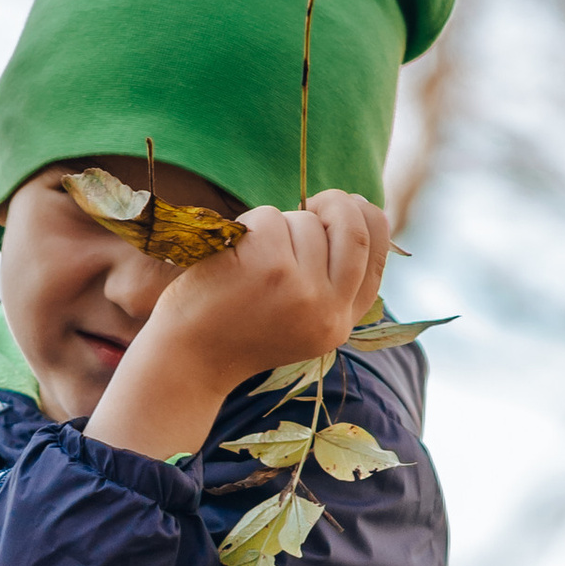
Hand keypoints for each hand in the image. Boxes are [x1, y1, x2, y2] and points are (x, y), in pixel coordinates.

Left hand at [84, 194, 391, 460]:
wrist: (187, 363)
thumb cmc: (235, 330)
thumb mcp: (296, 318)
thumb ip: (327, 280)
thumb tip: (354, 210)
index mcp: (339, 324)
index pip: (377, 259)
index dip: (370, 222)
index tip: (353, 205)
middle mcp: (328, 310)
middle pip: (355, 231)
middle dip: (337, 205)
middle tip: (312, 202)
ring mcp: (300, 288)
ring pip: (306, 222)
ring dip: (276, 225)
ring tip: (248, 260)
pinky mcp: (269, 267)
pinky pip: (269, 218)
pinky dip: (248, 226)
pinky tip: (229, 258)